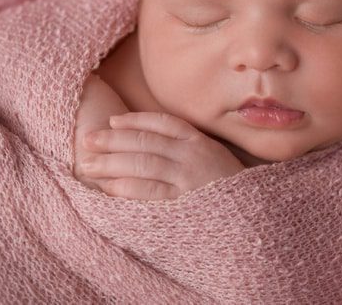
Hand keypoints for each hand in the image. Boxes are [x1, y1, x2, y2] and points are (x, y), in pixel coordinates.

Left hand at [79, 111, 245, 200]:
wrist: (253, 219)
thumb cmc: (230, 189)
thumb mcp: (214, 158)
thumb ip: (188, 148)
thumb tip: (148, 140)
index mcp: (200, 141)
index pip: (162, 123)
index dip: (135, 121)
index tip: (113, 121)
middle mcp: (192, 156)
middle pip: (145, 142)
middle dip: (113, 140)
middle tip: (88, 141)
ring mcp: (187, 179)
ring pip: (142, 164)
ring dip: (111, 163)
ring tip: (88, 165)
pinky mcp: (182, 203)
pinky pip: (148, 192)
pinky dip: (126, 187)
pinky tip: (108, 187)